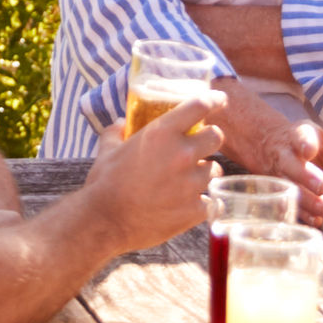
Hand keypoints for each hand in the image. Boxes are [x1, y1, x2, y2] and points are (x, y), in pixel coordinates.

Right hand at [90, 92, 223, 252]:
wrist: (104, 222)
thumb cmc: (103, 184)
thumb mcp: (106, 150)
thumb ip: (116, 131)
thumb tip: (121, 123)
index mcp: (162, 133)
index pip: (200, 105)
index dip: (214, 100)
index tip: (219, 100)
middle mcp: (182, 154)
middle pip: (216, 137)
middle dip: (209, 140)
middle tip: (198, 148)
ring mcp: (191, 183)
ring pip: (214, 170)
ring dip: (203, 173)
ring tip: (186, 182)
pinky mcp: (195, 209)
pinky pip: (211, 200)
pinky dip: (202, 203)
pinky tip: (187, 205)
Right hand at [210, 79, 322, 219]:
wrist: (267, 145)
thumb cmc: (302, 144)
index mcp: (298, 137)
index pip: (300, 138)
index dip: (304, 143)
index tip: (308, 149)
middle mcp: (285, 156)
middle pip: (291, 166)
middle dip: (305, 176)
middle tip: (322, 186)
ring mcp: (278, 176)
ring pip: (288, 189)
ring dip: (306, 201)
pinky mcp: (277, 193)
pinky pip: (286, 206)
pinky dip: (300, 215)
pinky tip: (315, 220)